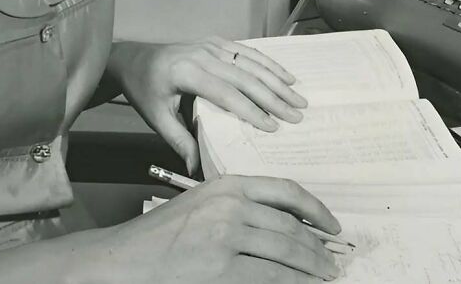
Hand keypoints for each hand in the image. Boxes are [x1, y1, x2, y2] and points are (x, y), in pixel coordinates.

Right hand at [90, 175, 340, 283]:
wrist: (127, 260)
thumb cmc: (161, 236)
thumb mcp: (202, 206)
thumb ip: (238, 209)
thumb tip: (283, 228)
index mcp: (227, 185)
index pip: (285, 191)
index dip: (316, 209)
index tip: (333, 226)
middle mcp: (231, 206)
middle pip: (291, 227)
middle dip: (319, 249)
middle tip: (334, 263)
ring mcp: (228, 238)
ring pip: (288, 253)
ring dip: (314, 269)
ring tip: (327, 278)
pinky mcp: (224, 270)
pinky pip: (273, 278)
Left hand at [107, 38, 306, 173]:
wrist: (133, 58)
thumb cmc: (144, 90)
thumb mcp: (156, 118)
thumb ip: (179, 141)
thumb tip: (198, 170)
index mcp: (186, 72)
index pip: (226, 93)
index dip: (251, 110)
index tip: (273, 127)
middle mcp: (202, 54)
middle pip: (244, 76)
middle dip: (274, 97)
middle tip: (297, 115)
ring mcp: (210, 45)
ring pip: (250, 62)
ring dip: (277, 79)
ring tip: (298, 96)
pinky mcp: (215, 42)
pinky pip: (245, 51)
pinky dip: (268, 63)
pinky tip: (285, 74)